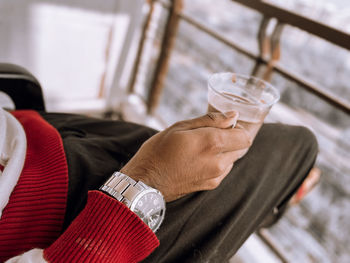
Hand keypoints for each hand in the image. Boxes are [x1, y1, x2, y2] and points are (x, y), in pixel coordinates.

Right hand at [121, 112, 251, 201]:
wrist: (145, 182)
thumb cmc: (157, 151)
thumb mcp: (180, 127)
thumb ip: (210, 120)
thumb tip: (233, 115)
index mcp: (212, 143)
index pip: (244, 136)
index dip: (237, 127)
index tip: (224, 124)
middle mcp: (219, 162)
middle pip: (241, 147)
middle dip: (231, 138)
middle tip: (210, 134)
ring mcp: (216, 176)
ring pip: (233, 158)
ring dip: (224, 150)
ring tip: (200, 147)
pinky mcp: (210, 185)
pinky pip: (224, 169)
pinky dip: (217, 162)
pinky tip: (198, 159)